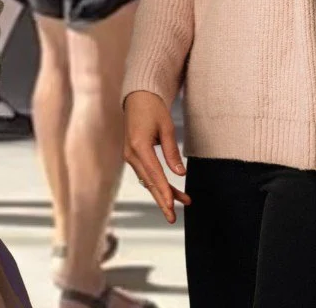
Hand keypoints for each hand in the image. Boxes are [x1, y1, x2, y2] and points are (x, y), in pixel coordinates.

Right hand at [124, 91, 190, 222]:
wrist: (137, 98)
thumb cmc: (153, 109)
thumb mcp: (167, 128)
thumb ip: (172, 152)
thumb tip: (180, 174)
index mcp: (138, 145)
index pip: (154, 174)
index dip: (164, 191)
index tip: (172, 206)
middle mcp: (130, 153)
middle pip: (149, 181)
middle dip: (162, 200)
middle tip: (173, 218)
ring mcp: (130, 155)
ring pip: (148, 179)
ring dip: (164, 192)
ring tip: (185, 202)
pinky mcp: (133, 155)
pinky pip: (146, 173)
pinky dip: (158, 183)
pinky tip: (171, 191)